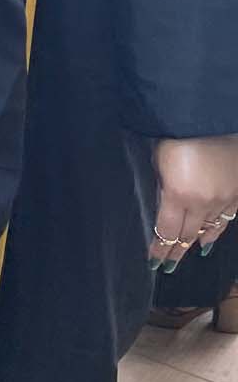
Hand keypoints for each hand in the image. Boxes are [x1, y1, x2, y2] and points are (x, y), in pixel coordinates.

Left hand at [150, 136, 237, 270]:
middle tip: (168, 265)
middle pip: (188, 234)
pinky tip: (211, 238)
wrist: (210, 116)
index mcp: (179, 195)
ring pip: (210, 228)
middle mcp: (204, 203)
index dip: (160, 247)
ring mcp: (224, 198)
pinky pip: (227, 217)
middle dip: (176, 250)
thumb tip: (163, 204)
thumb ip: (162, 185)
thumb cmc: (177, 132)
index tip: (154, 260)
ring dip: (196, 241)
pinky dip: (217, 229)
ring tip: (187, 253)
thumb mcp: (159, 159)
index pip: (167, 230)